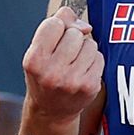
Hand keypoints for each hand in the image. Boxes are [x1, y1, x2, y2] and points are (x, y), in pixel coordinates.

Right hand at [21, 6, 102, 124]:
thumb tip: (85, 26)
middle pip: (74, 33)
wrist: (51, 111)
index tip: (53, 40)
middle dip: (71, 39)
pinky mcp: (89, 86)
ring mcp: (72, 81)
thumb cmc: (45, 74)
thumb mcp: (38, 49)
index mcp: (34, 60)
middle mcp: (52, 72)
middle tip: (64, 56)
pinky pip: (99, 57)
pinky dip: (93, 61)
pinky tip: (82, 72)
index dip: (56, 28)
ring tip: (73, 64)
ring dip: (84, 50)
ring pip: (90, 44)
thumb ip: (57, 25)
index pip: (54, 23)